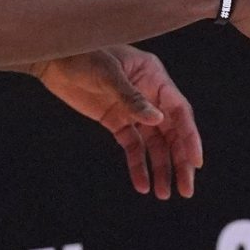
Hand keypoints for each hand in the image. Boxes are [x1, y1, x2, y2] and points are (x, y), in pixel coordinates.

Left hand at [33, 46, 203, 198]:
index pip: (179, 112)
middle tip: (185, 188)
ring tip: (163, 193)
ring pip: (154, 144)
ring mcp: (133, 110)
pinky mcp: (117, 121)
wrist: (54, 60)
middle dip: (179, 161)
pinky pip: (132, 146)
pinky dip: (137, 165)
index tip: (196, 162)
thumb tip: (157, 119)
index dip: (190, 137)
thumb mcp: (109, 74)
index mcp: (154, 78)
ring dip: (161, 167)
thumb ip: (132, 98)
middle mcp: (149, 95)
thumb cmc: (83, 55)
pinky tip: (142, 184)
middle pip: (171, 132)